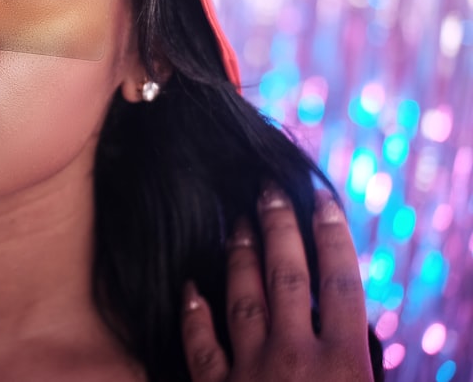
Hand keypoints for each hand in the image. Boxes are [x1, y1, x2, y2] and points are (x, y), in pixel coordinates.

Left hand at [180, 188, 373, 381]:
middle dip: (278, 226)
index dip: (333, 236)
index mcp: (344, 365)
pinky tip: (190, 288)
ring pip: (243, 298)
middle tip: (269, 188)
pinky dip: (193, 313)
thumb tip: (357, 331)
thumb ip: (363, 365)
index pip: (341, 284)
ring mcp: (251, 372)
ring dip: (241, 256)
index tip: (322, 200)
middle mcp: (295, 357)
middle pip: (286, 276)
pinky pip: (200, 344)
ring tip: (239, 222)